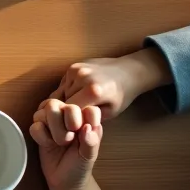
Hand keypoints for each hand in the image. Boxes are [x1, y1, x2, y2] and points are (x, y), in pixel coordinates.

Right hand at [30, 99, 101, 189]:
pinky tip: (48, 144)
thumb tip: (87, 128)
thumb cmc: (80, 166)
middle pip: (61, 102)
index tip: (83, 131)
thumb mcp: (89, 156)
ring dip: (54, 128)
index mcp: (85, 119)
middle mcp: (69, 117)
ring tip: (59, 142)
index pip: (86, 105)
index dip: (84, 116)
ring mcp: (52, 122)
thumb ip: (91, 142)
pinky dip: (41, 136)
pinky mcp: (39, 131)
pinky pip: (35, 125)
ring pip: (47, 108)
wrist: (65, 181)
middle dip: (66, 121)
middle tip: (70, 138)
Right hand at [50, 48, 171, 118]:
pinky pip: (64, 84)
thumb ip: (89, 118)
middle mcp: (82, 76)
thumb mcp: (109, 113)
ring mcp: (76, 69)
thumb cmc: (121, 95)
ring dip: (68, 99)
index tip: (78, 123)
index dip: (72, 119)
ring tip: (84, 100)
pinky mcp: (73, 66)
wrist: (128, 72)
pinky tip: (82, 90)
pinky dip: (69, 90)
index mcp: (93, 90)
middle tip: (82, 112)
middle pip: (64, 101)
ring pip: (62, 92)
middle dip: (70, 109)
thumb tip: (70, 123)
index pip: (70, 110)